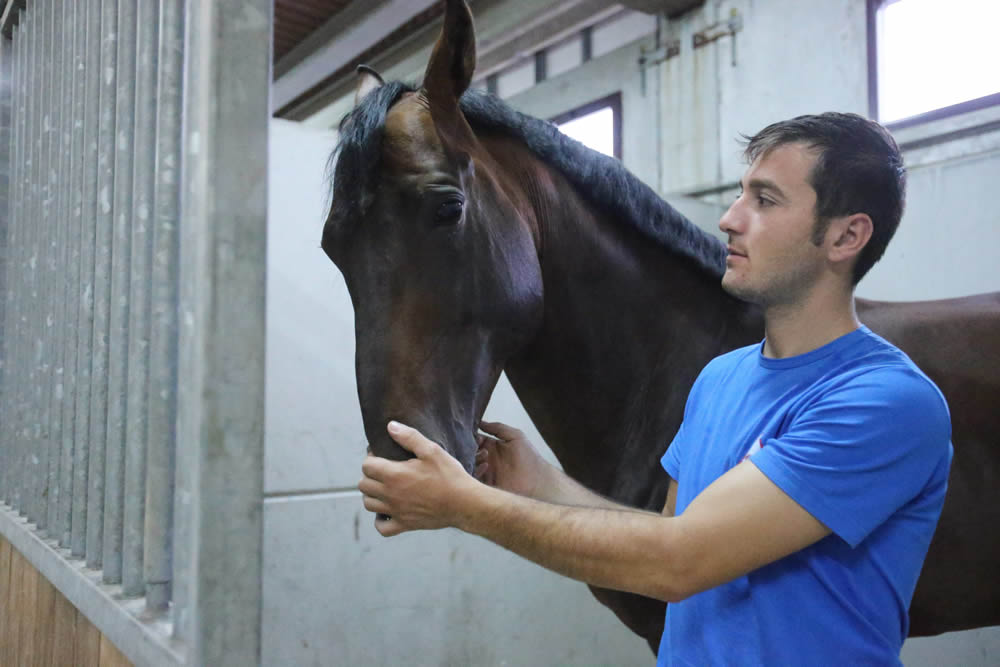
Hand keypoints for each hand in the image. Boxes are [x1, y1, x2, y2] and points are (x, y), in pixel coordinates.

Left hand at [359, 421, 477, 536]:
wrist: (464, 503)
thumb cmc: (449, 475)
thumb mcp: (431, 450)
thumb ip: (409, 437)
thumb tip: (390, 426)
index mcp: (394, 475)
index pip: (366, 466)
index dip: (371, 458)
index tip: (382, 455)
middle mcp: (390, 495)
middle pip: (364, 485)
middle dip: (370, 475)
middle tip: (384, 470)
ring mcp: (396, 512)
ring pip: (368, 504)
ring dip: (372, 495)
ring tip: (386, 488)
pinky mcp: (404, 525)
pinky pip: (382, 528)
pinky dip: (380, 520)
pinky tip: (388, 511)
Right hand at [474, 421, 553, 499]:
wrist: (537, 479)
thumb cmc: (529, 457)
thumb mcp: (515, 436)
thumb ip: (498, 428)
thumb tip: (480, 422)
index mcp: (492, 446)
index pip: (475, 440)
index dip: (472, 437)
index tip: (474, 435)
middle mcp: (487, 458)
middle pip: (470, 452)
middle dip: (470, 448)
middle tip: (476, 446)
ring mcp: (486, 471)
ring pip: (470, 464)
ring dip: (474, 458)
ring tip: (484, 455)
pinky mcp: (486, 484)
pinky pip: (474, 478)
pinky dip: (476, 471)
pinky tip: (486, 466)